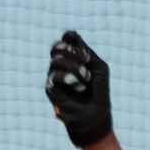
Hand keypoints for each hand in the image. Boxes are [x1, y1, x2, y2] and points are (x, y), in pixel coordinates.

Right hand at [46, 31, 112, 148]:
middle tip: (87, 62)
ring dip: (76, 67)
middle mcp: (60, 65)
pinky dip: (70, 78)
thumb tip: (71, 35)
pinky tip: (78, 87)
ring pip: (57, 59)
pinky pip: (55, 75)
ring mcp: (53, 76)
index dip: (71, 38)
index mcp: (72, 59)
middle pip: (59, 47)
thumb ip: (86, 50)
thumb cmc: (98, 91)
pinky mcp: (50, 87)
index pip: (65, 40)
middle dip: (75, 52)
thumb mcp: (98, 67)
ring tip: (86, 79)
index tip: (82, 47)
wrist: (95, 115)